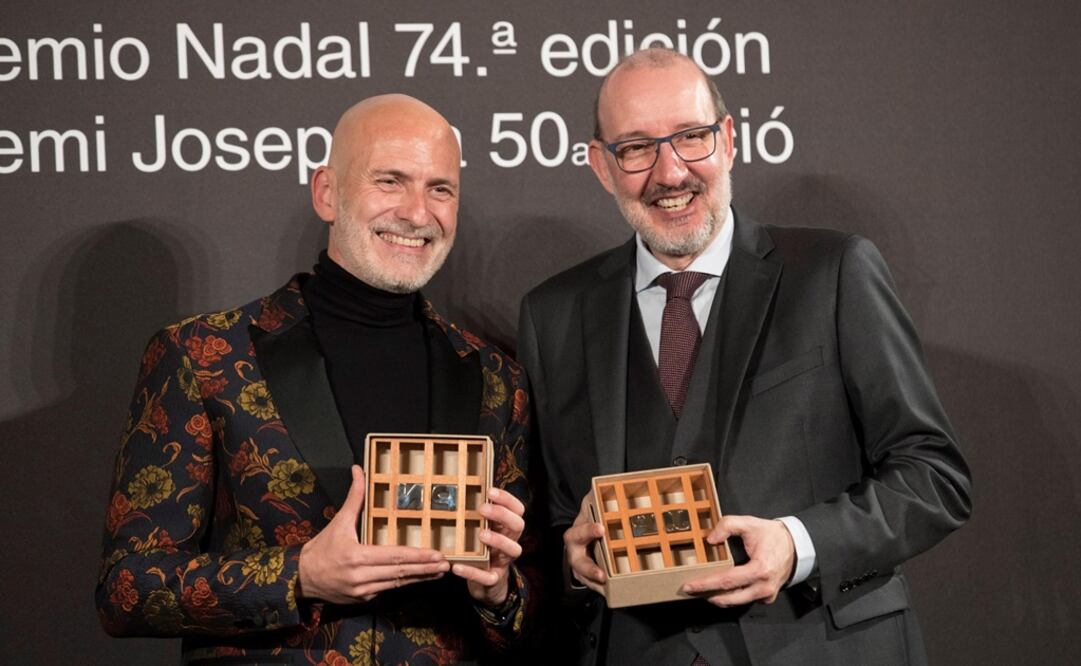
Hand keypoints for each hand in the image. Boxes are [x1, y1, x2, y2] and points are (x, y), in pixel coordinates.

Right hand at [298, 465, 449, 603]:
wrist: (301, 578)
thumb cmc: (321, 548)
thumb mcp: (339, 521)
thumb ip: (354, 497)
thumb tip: (359, 470)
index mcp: (357, 556)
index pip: (394, 556)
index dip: (417, 556)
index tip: (436, 554)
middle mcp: (361, 576)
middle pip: (400, 572)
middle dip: (425, 569)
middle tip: (446, 564)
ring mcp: (362, 590)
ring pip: (397, 583)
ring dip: (419, 578)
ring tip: (438, 572)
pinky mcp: (362, 599)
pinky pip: (387, 589)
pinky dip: (402, 583)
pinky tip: (416, 577)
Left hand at [453, 487, 525, 607]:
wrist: (486, 584)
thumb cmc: (482, 550)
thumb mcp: (483, 531)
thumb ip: (478, 517)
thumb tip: (460, 491)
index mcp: (507, 528)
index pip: (517, 510)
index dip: (507, 499)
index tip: (490, 491)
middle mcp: (510, 542)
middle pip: (518, 525)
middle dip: (502, 515)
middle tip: (482, 509)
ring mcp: (504, 561)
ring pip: (513, 549)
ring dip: (498, 540)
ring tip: (481, 534)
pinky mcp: (494, 579)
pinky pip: (488, 577)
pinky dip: (473, 572)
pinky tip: (457, 566)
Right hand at [562, 494, 605, 593]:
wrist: (584, 534)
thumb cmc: (590, 519)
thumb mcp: (590, 505)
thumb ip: (594, 498)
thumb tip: (599, 486)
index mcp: (577, 532)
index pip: (579, 532)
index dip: (588, 530)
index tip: (600, 528)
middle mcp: (575, 551)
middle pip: (578, 561)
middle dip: (589, 568)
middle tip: (601, 574)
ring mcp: (580, 565)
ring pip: (584, 578)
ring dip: (596, 585)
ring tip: (607, 589)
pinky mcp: (587, 576)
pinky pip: (592, 586)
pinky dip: (601, 590)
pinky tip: (611, 593)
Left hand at [680, 515, 795, 605]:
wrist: (795, 546)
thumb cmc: (772, 536)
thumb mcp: (749, 523)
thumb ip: (727, 525)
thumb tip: (710, 540)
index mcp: (759, 569)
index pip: (726, 581)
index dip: (705, 584)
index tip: (689, 585)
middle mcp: (763, 586)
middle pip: (729, 598)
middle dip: (706, 595)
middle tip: (689, 590)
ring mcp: (766, 594)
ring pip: (736, 602)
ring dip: (717, 597)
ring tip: (701, 590)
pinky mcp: (767, 597)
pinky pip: (745, 600)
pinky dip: (731, 596)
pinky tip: (720, 589)